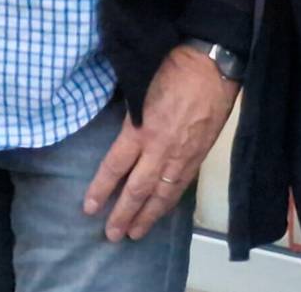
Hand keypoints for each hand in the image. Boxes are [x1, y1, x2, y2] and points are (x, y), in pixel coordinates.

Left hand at [81, 44, 239, 240]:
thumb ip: (126, 111)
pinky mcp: (199, 155)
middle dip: (123, 214)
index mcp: (140, 129)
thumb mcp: (137, 85)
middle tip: (112, 235)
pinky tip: (161, 211)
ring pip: (162, 194)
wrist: (212, 65)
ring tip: (135, 234)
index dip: (100, 189)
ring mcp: (181, 155)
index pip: (115, 167)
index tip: (89, 208)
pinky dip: (169, 202)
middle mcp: (159, 149)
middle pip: (137, 190)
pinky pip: (181, 186)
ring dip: (147, 216)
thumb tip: (114, 125)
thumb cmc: (171, 66)